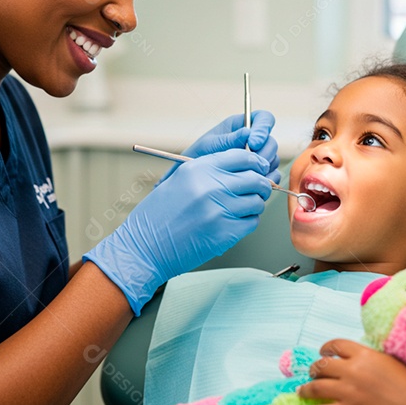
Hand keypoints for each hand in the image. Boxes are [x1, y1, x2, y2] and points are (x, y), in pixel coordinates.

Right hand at [83, 149, 271, 314]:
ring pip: (257, 202)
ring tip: (241, 208)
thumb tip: (242, 167)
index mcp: (199, 168)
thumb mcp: (179, 179)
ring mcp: (219, 211)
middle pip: (255, 178)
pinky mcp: (224, 233)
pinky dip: (248, 222)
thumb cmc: (158, 215)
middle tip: (258, 190)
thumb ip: (210, 170)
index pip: (243, 157)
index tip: (259, 169)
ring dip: (254, 204)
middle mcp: (211, 186)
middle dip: (261, 184)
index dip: (256, 163)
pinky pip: (251, 222)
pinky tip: (234, 222)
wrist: (145, 247)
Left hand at [162, 111, 279, 183]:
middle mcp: (253, 140)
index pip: (264, 119)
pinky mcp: (259, 173)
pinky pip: (271, 175)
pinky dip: (266, 179)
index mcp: (242, 125)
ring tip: (248, 175)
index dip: (263, 129)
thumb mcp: (210, 145)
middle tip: (251, 164)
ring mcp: (257, 157)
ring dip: (264, 168)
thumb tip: (248, 133)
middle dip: (264, 153)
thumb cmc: (198, 156)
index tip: (254, 143)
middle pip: (271, 142)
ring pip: (273, 159)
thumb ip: (229, 139)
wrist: (194, 180)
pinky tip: (254, 184)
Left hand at [297, 339, 405, 404]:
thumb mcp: (390, 363)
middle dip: (314, 369)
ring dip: (307, 389)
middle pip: (322, 365)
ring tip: (304, 390)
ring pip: (316, 387)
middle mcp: (353, 371)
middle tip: (312, 373)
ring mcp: (348, 392)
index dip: (326, 348)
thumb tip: (356, 358)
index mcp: (365, 355)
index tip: (323, 352)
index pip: (336, 344)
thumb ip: (371, 359)